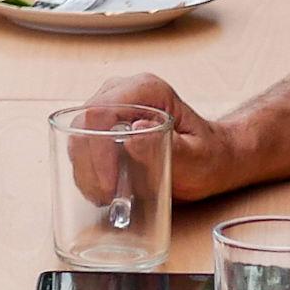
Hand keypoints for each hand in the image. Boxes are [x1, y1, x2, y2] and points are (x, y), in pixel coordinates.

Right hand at [77, 71, 245, 202]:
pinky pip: (82, 143)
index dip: (96, 149)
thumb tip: (133, 133)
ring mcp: (111, 105)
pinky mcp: (105, 123)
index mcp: (147, 90)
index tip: (109, 184)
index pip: (101, 111)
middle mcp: (123, 91)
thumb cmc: (209, 157)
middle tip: (105, 198)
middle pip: (84, 123)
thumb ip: (172, 147)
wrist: (212, 157)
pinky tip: (100, 191)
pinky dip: (85, 170)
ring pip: (77, 135)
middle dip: (88, 165)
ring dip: (84, 170)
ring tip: (103, 198)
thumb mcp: (197, 157)